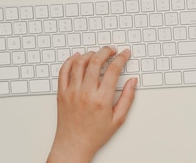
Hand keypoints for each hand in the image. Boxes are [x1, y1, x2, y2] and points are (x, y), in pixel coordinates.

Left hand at [47, 47, 137, 162]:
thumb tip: (133, 81)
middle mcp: (85, 93)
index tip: (125, 54)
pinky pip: (63, 71)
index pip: (113, 70)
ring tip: (97, 54)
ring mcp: (72, 92)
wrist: (73, 145)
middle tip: (111, 50)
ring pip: (79, 63)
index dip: (121, 58)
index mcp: (101, 100)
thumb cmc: (95, 135)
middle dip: (106, 51)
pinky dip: (70, 61)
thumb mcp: (118, 119)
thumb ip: (128, 98)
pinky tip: (77, 58)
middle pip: (96, 62)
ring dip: (90, 54)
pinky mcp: (62, 93)